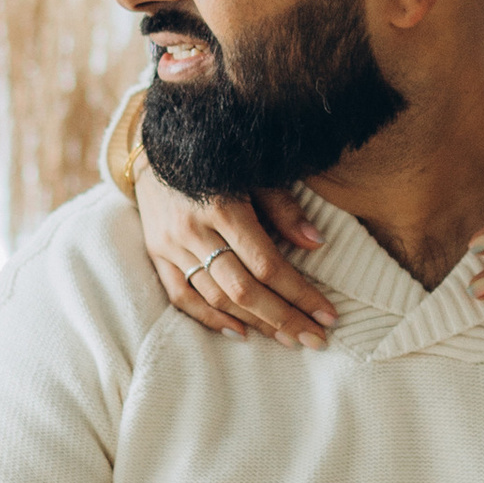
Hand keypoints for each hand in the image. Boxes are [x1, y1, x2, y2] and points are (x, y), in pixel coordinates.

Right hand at [129, 136, 334, 349]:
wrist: (156, 142)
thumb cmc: (217, 156)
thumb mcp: (255, 171)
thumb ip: (284, 208)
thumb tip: (316, 244)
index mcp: (223, 206)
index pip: (267, 265)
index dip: (300, 294)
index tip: (327, 315)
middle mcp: (193, 230)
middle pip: (243, 289)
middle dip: (284, 318)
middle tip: (315, 339)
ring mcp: (170, 245)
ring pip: (215, 297)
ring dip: (255, 322)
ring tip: (288, 338)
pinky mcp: (156, 253)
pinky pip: (182, 296)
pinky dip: (210, 319)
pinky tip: (241, 332)